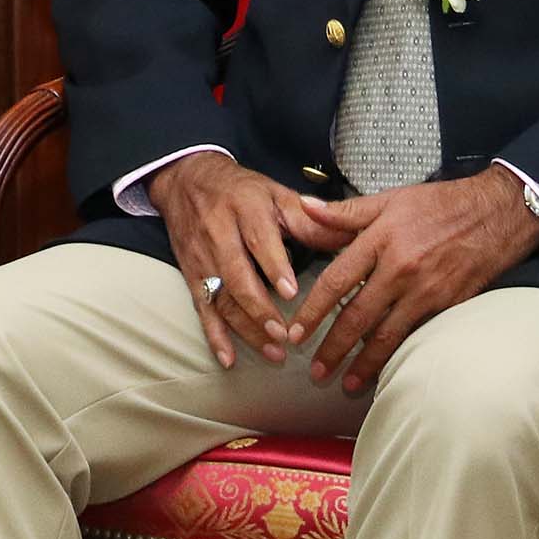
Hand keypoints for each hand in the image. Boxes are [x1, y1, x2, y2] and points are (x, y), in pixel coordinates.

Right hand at [148, 152, 306, 368]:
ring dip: (245, 328)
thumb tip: (351, 238)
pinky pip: (202, 308)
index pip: (258, 240)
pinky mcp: (191, 274)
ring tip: (273, 351)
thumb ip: (311, 220)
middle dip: (259, 308)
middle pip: (236, 275)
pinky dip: (214, 335)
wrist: (187, 180)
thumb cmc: (241, 191)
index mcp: (244, 208)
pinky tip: (228, 358)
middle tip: (284, 334)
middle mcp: (218, 233)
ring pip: (221, 297)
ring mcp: (202, 257)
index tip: (291, 292)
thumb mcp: (276, 194)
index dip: (274, 267)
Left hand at [283, 167, 538, 393]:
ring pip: (388, 335)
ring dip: (365, 363)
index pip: (336, 281)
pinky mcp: (449, 305)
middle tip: (315, 372)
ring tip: (346, 384)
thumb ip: (345, 211)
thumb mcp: (390, 199)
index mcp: (380, 240)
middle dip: (334, 349)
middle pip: (358, 317)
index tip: (296, 333)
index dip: (313, 311)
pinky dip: (399, 356)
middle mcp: (400, 269)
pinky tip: (386, 372)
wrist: (498, 213)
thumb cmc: (440, 204)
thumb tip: (304, 207)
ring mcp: (427, 290)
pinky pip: (417, 335)